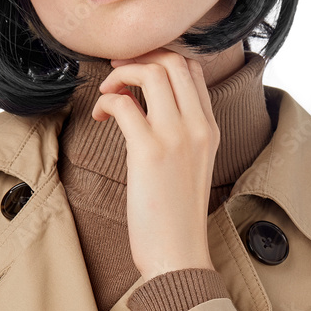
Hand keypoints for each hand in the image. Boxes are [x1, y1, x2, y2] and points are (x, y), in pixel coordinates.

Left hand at [92, 49, 219, 280]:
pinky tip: (100, 117)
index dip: (161, 59)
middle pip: (173, 60)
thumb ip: (179, 133)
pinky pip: (124, 103)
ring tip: (107, 92)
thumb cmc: (175, 216)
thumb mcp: (190, 166)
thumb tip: (143, 106)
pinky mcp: (150, 151)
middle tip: (116, 73)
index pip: (193, 69)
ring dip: (120, 74)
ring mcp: (177, 136)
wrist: (177, 253)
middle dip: (139, 57)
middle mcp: (199, 126)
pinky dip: (105, 101)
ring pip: (152, 73)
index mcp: (210, 128)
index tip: (136, 72)